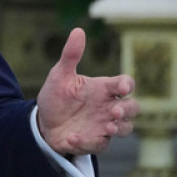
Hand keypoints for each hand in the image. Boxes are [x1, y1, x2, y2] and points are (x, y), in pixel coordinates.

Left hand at [35, 28, 138, 155]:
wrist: (43, 123)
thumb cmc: (56, 96)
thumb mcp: (60, 75)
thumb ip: (70, 55)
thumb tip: (78, 31)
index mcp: (103, 88)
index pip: (125, 84)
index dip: (127, 85)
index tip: (122, 87)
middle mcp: (108, 107)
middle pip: (133, 108)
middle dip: (127, 110)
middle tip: (114, 111)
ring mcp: (104, 126)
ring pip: (125, 128)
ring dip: (119, 128)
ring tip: (107, 126)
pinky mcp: (95, 142)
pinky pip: (99, 145)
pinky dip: (87, 142)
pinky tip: (72, 137)